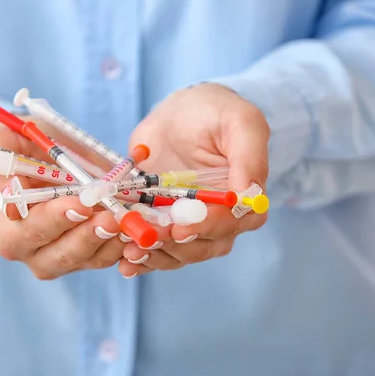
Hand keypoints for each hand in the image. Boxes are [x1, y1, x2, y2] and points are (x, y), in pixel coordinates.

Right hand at [0, 119, 126, 279]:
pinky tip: (138, 227)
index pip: (30, 231)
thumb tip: (10, 184)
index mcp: (8, 228)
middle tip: (112, 216)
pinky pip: (107, 256)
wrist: (44, 157)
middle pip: (59, 255)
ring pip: (87, 259)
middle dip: (88, 236)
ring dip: (111, 241)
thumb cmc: (22, 147)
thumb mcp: (3, 137)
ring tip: (129, 220)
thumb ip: (1, 150)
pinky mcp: (87, 256)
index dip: (55, 220)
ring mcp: (61, 258)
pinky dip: (124, 244)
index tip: (81, 204)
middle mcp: (32, 251)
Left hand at [117, 83, 269, 276]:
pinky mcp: (163, 224)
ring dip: (155, 255)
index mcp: (243, 198)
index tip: (181, 227)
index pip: (231, 222)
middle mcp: (219, 218)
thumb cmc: (215, 113)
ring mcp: (189, 224)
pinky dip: (141, 259)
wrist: (179, 114)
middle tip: (146, 238)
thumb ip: (249, 157)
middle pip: (203, 244)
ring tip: (131, 250)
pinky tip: (125, 262)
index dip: (206, 227)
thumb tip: (250, 196)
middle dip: (174, 244)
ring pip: (178, 252)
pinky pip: (157, 250)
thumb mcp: (240, 122)